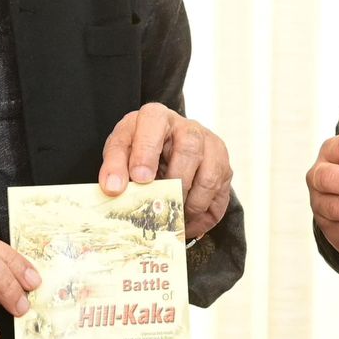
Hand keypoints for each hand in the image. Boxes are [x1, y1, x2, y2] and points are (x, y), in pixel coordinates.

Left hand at [100, 102, 232, 239]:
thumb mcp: (121, 149)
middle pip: (189, 151)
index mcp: (158, 117)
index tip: (140, 179)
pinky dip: (201, 217)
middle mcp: (189, 128)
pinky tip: (184, 222)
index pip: (155, 123)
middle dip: (173, 182)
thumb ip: (115, 165)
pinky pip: (219, 198)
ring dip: (189, 204)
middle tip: (159, 203)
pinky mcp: (225, 169)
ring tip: (171, 217)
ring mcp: (212, 148)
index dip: (147, 152)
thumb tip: (113, 189)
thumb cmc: (140, 149)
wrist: (166, 150)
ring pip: (209, 178)